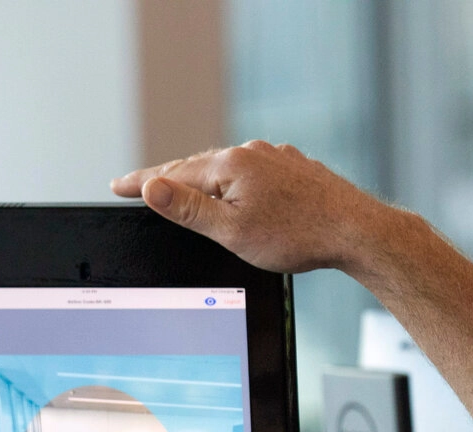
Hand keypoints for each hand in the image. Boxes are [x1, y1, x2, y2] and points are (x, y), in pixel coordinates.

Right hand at [111, 142, 401, 275]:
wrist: (355, 232)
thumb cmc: (297, 237)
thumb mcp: (232, 231)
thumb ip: (189, 209)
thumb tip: (152, 187)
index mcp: (230, 165)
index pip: (173, 173)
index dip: (142, 182)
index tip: (117, 185)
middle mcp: (252, 153)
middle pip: (197, 166)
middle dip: (168, 179)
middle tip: (139, 185)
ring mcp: (276, 159)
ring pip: (226, 169)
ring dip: (202, 180)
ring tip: (181, 189)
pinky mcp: (294, 169)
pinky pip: (252, 173)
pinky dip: (233, 183)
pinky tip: (235, 193)